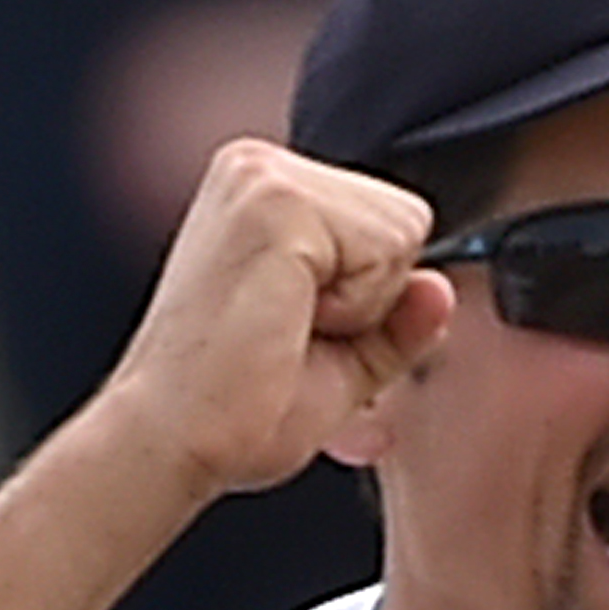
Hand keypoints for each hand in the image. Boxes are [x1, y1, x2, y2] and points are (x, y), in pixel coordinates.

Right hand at [103, 140, 455, 499]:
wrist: (170, 442)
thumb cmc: (229, 411)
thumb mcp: (339, 362)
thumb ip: (394, 320)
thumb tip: (438, 286)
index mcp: (261, 191)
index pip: (383, 223)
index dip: (367, 300)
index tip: (294, 334)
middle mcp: (257, 166)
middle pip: (403, 220)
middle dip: (370, 302)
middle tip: (287, 339)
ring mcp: (265, 175)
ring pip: (402, 231)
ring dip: (362, 307)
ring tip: (283, 331)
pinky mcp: (278, 201)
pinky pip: (388, 250)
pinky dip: (355, 309)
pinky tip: (285, 323)